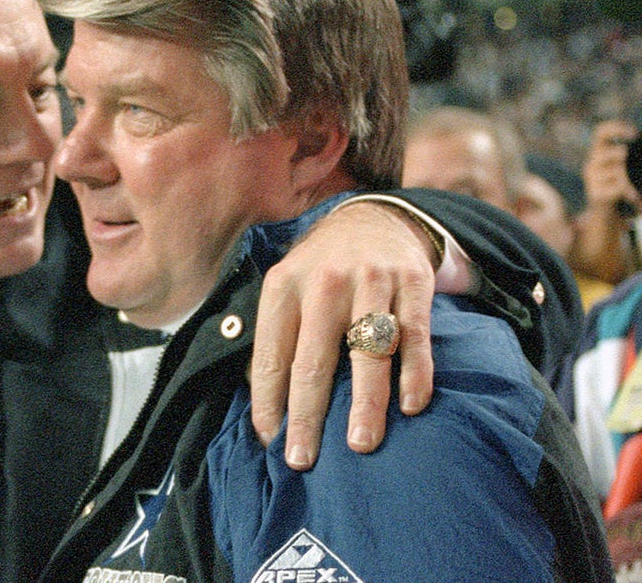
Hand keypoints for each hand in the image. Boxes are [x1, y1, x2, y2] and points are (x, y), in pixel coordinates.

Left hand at [250, 200, 435, 469]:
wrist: (373, 218)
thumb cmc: (319, 271)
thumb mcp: (285, 288)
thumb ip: (274, 336)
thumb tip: (262, 404)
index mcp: (283, 286)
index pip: (270, 355)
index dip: (268, 402)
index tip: (269, 441)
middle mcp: (324, 282)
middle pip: (314, 360)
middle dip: (307, 416)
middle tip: (303, 459)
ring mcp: (371, 281)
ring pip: (368, 352)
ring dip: (365, 403)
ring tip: (360, 444)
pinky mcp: (413, 282)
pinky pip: (415, 336)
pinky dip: (415, 373)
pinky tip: (411, 407)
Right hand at [573, 119, 639, 282]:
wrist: (605, 209)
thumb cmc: (618, 182)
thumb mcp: (622, 165)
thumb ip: (630, 156)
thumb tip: (640, 144)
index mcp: (599, 151)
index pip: (601, 132)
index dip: (616, 129)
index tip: (633, 134)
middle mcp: (591, 163)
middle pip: (603, 152)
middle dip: (618, 155)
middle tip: (626, 157)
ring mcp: (591, 179)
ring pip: (613, 171)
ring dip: (626, 177)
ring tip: (632, 185)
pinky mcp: (595, 194)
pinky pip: (615, 188)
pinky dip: (627, 191)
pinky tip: (631, 195)